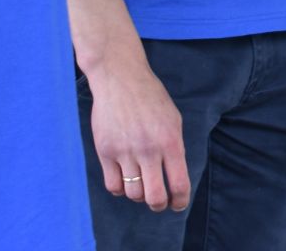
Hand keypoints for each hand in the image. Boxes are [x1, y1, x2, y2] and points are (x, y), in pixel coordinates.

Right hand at [85, 53, 189, 212]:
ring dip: (139, 195)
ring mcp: (125, 151)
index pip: (179, 183)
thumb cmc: (151, 97)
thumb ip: (174, 147)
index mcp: (170, 141)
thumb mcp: (173, 119)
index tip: (178, 204)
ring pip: (133, 194)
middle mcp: (148, 149)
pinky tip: (125, 181)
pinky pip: (113, 185)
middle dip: (159, 205)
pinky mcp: (105, 151)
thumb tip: (175, 177)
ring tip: (141, 186)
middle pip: (154, 197)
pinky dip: (120, 189)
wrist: (121, 79)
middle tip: (159, 203)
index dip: (180, 201)